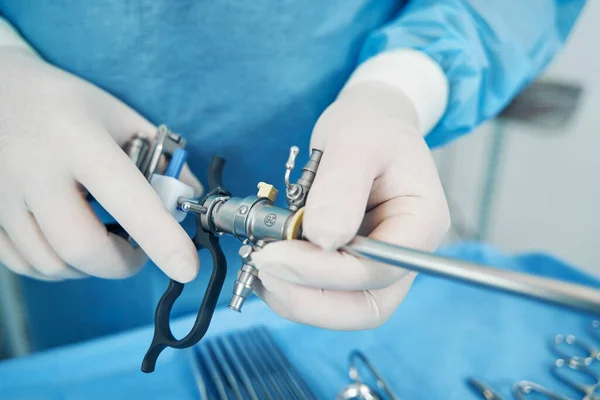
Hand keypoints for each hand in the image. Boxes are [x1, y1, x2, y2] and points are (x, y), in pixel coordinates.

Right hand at [0, 48, 201, 280]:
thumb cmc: (65, 103)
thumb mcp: (118, 115)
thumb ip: (158, 157)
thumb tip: (188, 198)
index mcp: (78, 139)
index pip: (127, 199)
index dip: (161, 240)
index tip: (187, 268)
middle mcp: (33, 169)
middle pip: (83, 248)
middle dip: (123, 263)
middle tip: (138, 251)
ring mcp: (1, 195)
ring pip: (52, 264)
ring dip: (90, 267)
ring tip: (104, 241)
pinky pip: (23, 264)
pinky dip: (57, 266)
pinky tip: (69, 244)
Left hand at [252, 82, 449, 328]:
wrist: (368, 123)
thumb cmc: (370, 125)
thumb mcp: (355, 141)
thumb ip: (342, 187)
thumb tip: (321, 240)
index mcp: (420, 223)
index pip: (379, 270)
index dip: (325, 272)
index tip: (274, 253)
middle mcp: (404, 254)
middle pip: (365, 307)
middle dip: (309, 300)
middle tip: (263, 268)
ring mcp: (378, 264)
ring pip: (342, 308)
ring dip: (295, 298)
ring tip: (259, 262)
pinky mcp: (351, 265)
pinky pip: (325, 294)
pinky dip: (291, 288)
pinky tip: (267, 262)